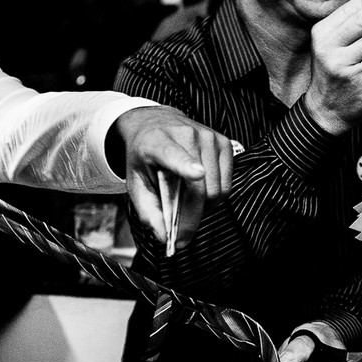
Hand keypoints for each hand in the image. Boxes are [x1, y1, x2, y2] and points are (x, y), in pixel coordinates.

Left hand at [109, 106, 232, 249]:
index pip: (174, 155)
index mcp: (158, 142)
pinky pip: (226, 186)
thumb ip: (148, 211)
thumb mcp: (135, 182)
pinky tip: (199, 192)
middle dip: (191, 219)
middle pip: (199, 188)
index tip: (196, 174)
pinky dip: (214, 197)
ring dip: (204, 208)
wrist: (156, 124)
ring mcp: (209, 137)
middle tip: (180, 234)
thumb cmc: (145, 156)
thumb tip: (164, 237)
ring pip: (216, 191)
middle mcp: (186, 135)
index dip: (186, 166)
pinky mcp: (225, 143)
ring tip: (187, 204)